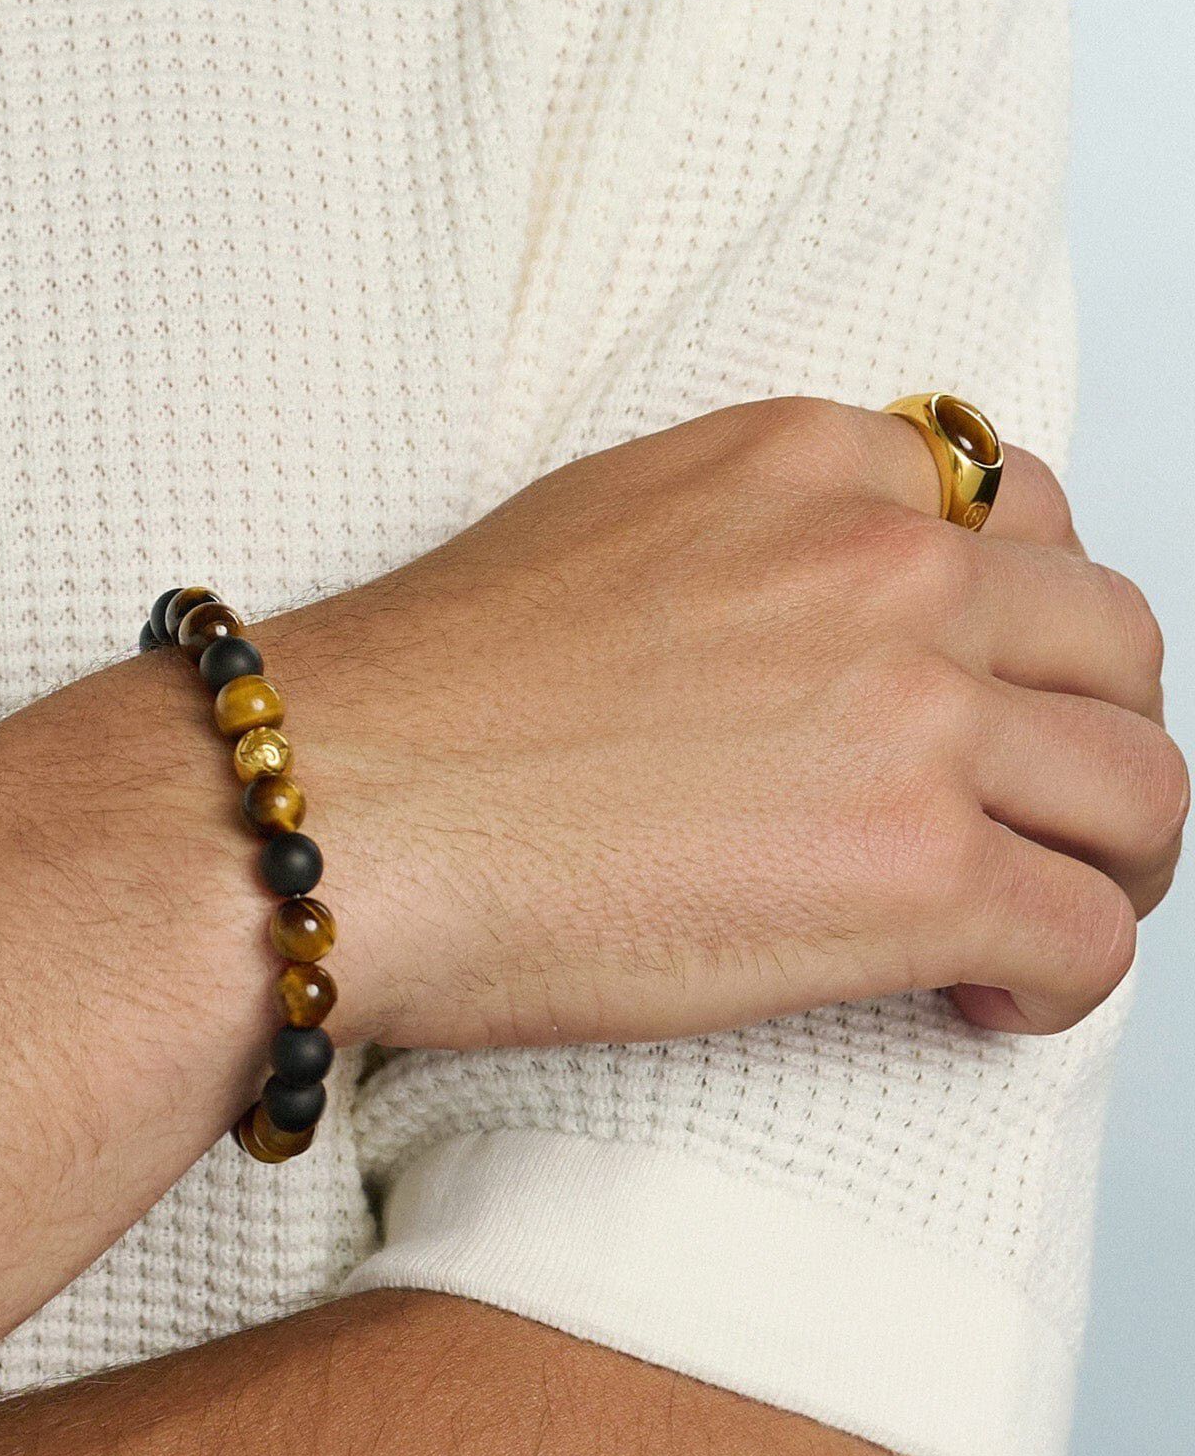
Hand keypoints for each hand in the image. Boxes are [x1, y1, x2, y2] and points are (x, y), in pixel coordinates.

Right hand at [258, 398, 1182, 1049]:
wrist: (341, 802)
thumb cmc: (426, 689)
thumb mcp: (608, 519)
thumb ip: (758, 536)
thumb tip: (826, 621)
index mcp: (808, 460)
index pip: (1024, 510)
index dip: (1026, 619)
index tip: (992, 690)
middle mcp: (885, 564)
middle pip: (1113, 642)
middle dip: (1096, 734)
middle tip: (1044, 810)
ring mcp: (911, 714)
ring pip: (1142, 788)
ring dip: (1112, 861)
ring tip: (1039, 912)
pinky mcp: (913, 872)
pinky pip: (1092, 932)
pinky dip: (1065, 982)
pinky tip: (983, 995)